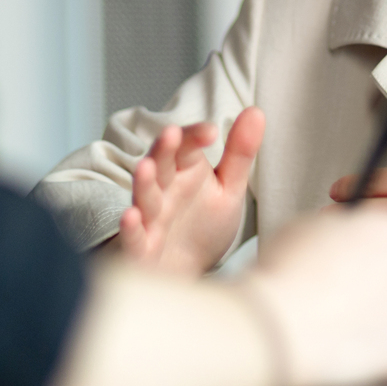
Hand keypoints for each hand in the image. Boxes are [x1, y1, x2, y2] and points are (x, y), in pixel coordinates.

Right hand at [118, 107, 264, 275]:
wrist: (188, 273)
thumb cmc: (203, 225)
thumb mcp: (228, 188)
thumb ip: (240, 152)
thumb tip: (256, 111)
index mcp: (184, 171)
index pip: (185, 145)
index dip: (194, 136)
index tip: (212, 131)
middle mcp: (164, 191)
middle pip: (160, 164)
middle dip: (163, 149)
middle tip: (171, 134)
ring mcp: (151, 220)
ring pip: (144, 197)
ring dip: (144, 183)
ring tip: (146, 168)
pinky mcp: (142, 251)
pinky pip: (134, 238)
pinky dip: (130, 228)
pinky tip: (130, 216)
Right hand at [237, 208, 386, 385]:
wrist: (280, 325)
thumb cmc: (286, 273)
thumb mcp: (308, 225)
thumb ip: (341, 226)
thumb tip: (342, 234)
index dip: (372, 246)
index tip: (357, 257)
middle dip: (383, 278)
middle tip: (349, 289)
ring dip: (382, 312)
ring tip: (342, 319)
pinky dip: (379, 346)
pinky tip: (349, 341)